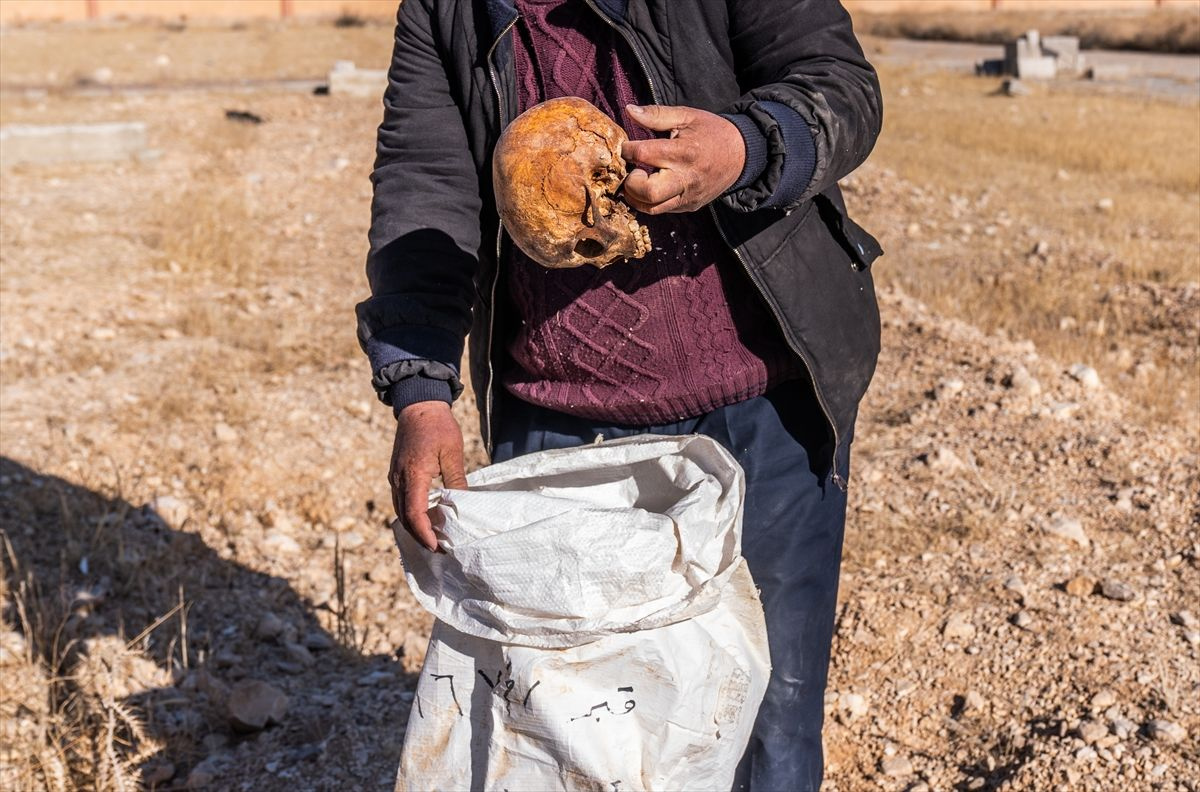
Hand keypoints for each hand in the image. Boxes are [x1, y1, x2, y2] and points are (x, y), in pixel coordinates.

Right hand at [389, 401, 467, 550]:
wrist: (418, 405)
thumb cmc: (438, 426)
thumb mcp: (453, 453)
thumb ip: (456, 480)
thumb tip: (463, 505)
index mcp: (413, 474)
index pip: (414, 513)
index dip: (424, 533)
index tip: (436, 546)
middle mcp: (399, 479)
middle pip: (405, 517)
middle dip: (420, 536)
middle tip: (440, 548)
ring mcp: (395, 477)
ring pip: (400, 511)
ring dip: (415, 527)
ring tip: (434, 537)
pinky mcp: (396, 474)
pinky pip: (400, 501)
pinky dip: (411, 514)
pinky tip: (426, 518)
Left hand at [620, 104, 745, 214]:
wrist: (741, 155)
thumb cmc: (711, 132)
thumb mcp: (687, 116)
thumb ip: (656, 114)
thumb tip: (629, 110)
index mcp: (684, 152)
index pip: (644, 154)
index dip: (627, 150)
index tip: (626, 147)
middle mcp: (686, 178)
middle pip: (648, 192)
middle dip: (631, 183)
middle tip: (633, 172)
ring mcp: (688, 196)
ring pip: (652, 208)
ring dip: (636, 197)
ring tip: (637, 181)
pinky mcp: (690, 206)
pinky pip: (663, 210)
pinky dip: (650, 202)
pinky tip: (649, 188)